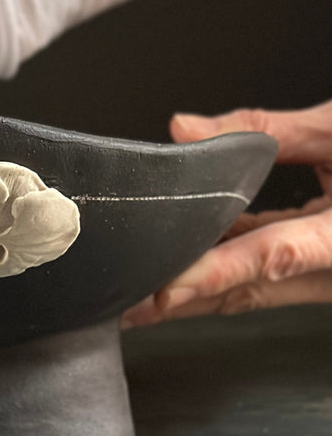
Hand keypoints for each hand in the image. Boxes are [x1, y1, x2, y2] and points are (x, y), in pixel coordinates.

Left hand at [123, 100, 331, 325]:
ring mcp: (331, 275)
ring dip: (200, 291)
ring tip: (140, 295)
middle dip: (185, 301)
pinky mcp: (324, 265)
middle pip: (249, 288)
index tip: (163, 293)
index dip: (212, 276)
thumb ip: (267, 130)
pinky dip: (228, 267)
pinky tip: (189, 260)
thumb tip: (186, 129)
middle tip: (125, 306)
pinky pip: (270, 271)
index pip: (269, 256)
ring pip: (256, 287)